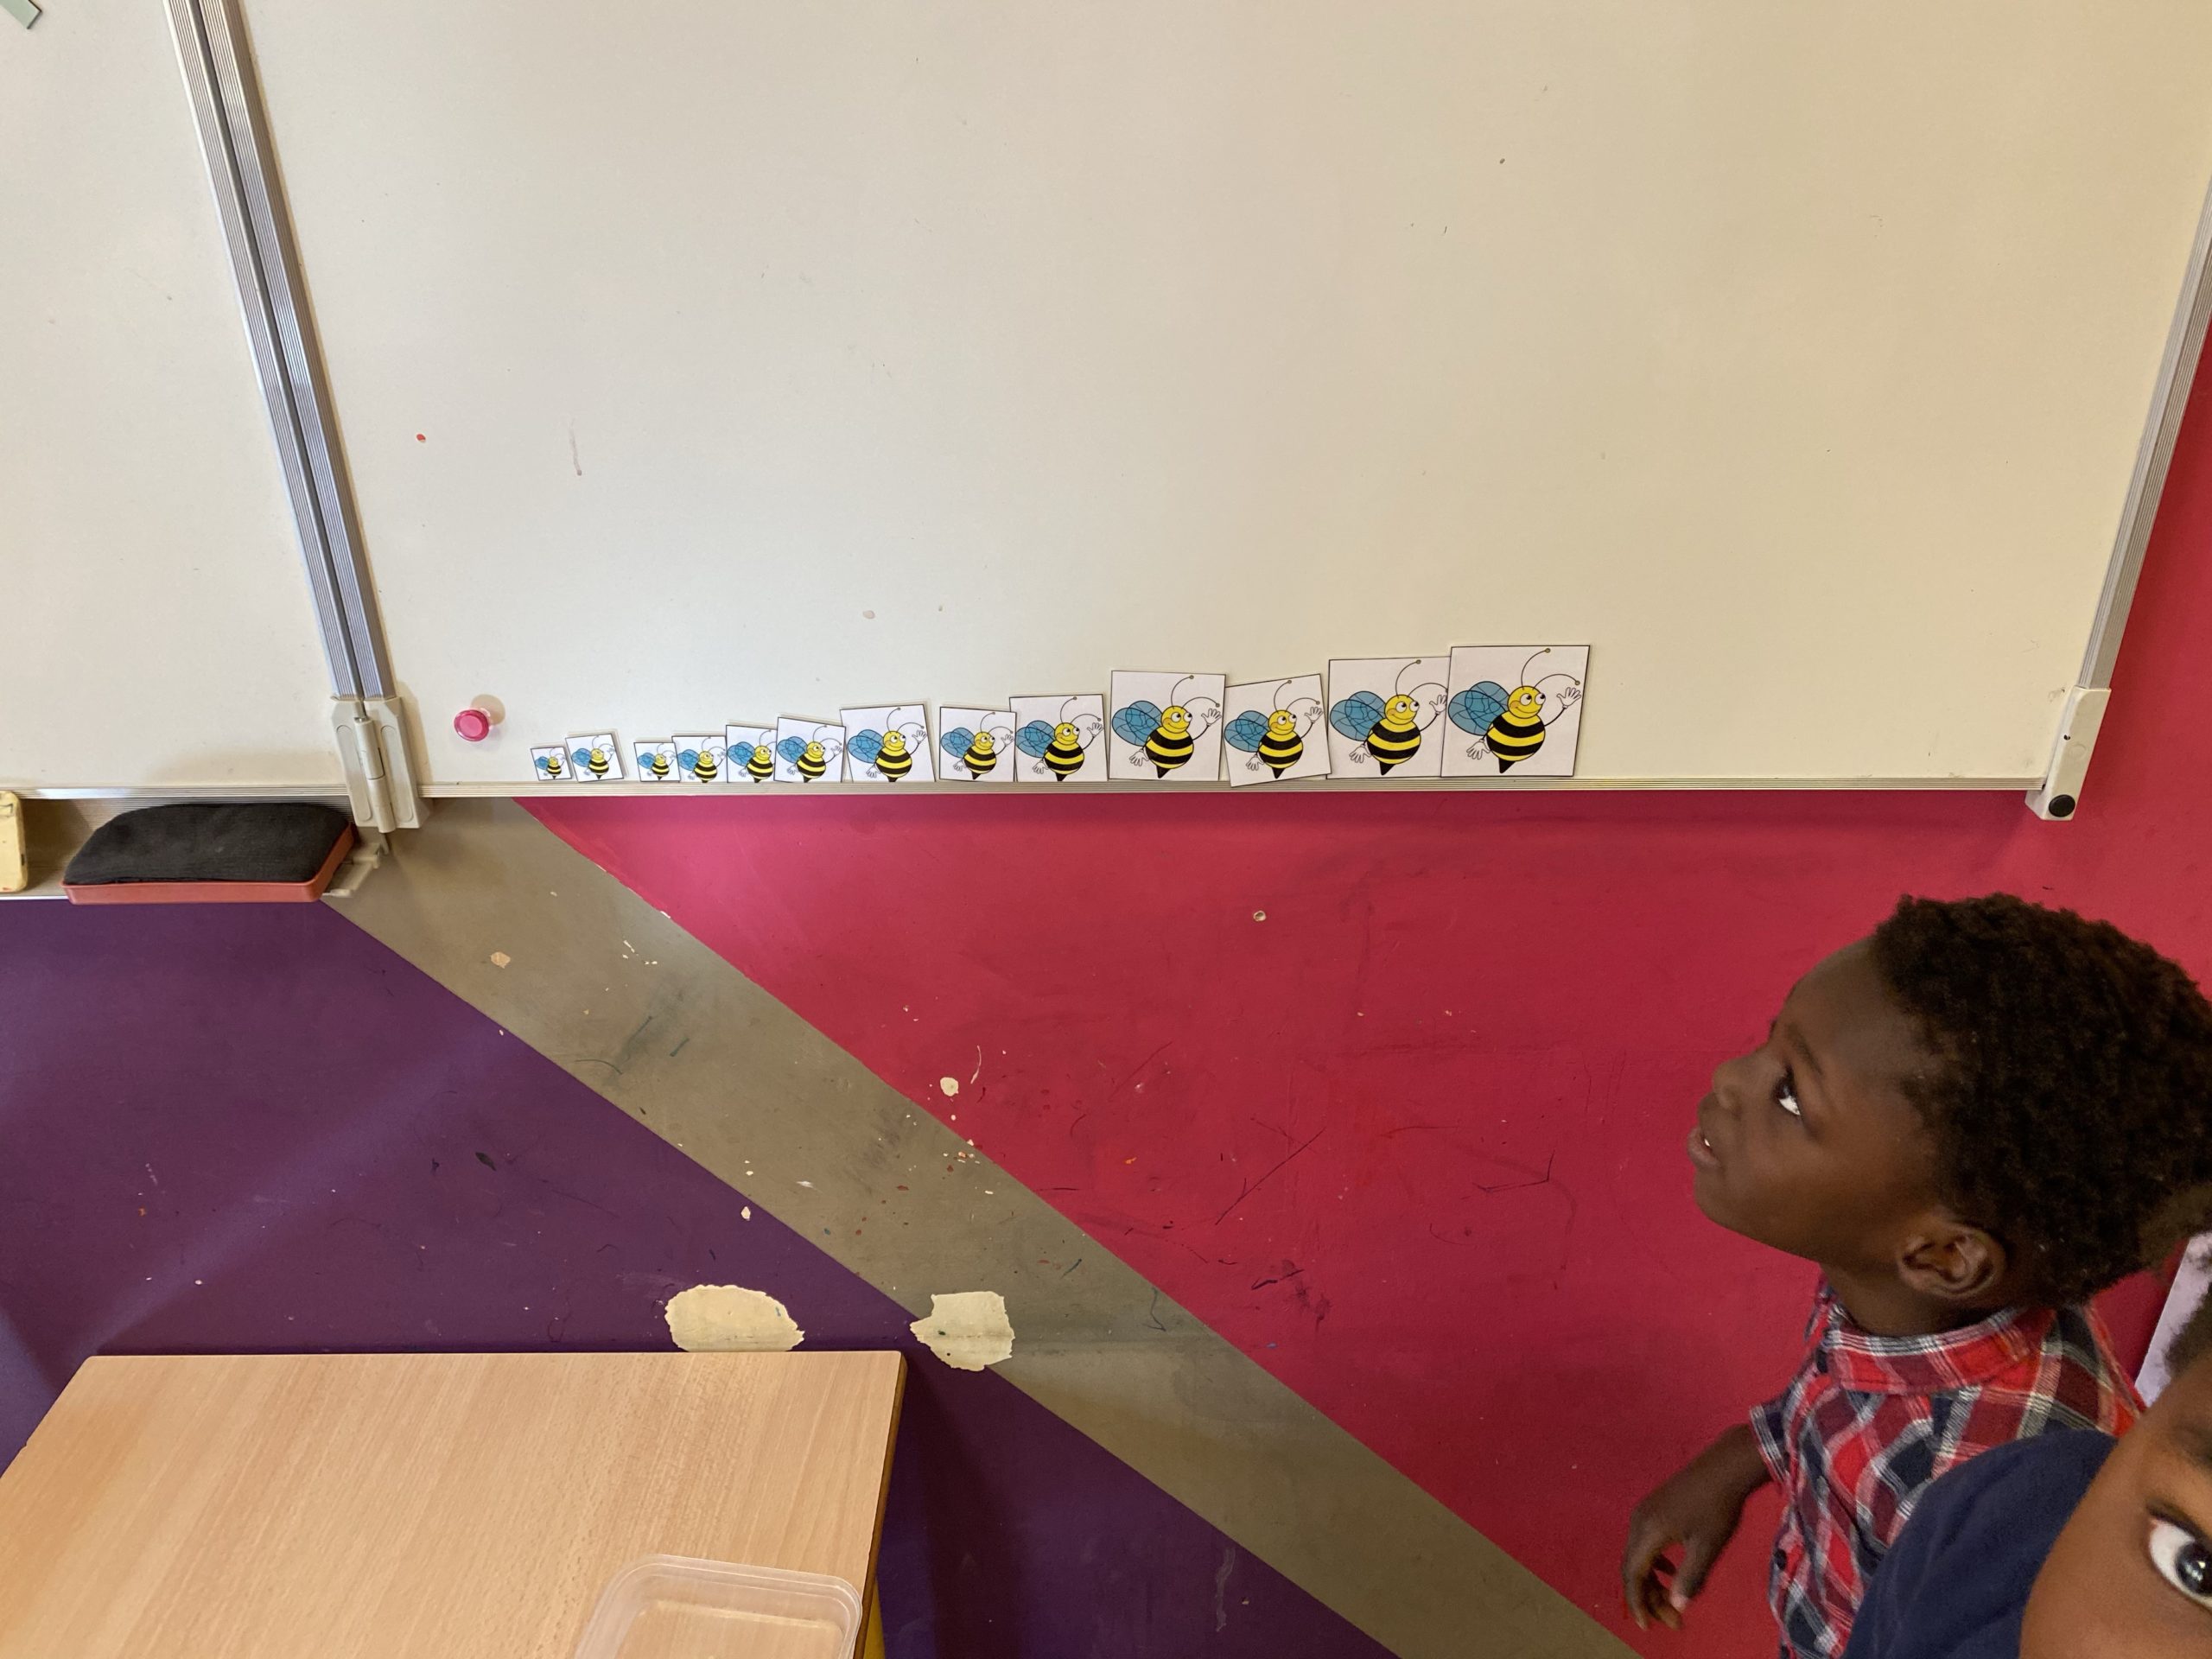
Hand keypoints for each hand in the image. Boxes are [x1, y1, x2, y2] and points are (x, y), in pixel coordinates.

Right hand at [1621, 1424, 1769, 1631]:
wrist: (1724, 1467)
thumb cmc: (1718, 1508)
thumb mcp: (1707, 1547)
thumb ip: (1690, 1578)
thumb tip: (1676, 1606)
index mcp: (1648, 1531)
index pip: (1633, 1575)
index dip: (1638, 1603)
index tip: (1649, 1627)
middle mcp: (1638, 1520)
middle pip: (1632, 1567)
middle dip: (1648, 1597)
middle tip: (1672, 1621)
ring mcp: (1644, 1511)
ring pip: (1637, 1554)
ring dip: (1652, 1581)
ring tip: (1672, 1601)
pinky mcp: (1653, 1506)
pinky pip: (1643, 1542)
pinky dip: (1654, 1563)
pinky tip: (1672, 1570)